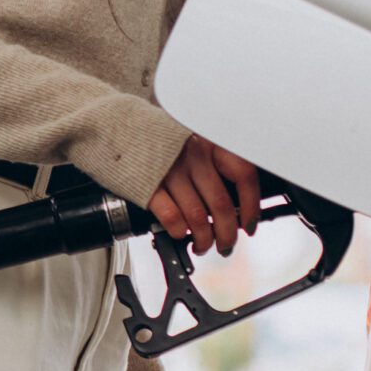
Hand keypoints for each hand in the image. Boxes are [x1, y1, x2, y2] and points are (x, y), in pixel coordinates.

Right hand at [146, 133, 260, 256]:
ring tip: (203, 245)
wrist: (118, 125)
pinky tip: (180, 233)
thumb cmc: (159, 138)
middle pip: (222, 204)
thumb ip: (214, 164)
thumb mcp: (194, 139)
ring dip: (204, 239)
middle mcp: (193, 155)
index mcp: (210, 143)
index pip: (244, 176)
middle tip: (226, 245)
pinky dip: (179, 230)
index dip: (251, 206)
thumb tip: (235, 203)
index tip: (250, 224)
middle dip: (227, 233)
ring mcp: (170, 170)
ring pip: (198, 215)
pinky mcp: (147, 184)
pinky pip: (171, 215)